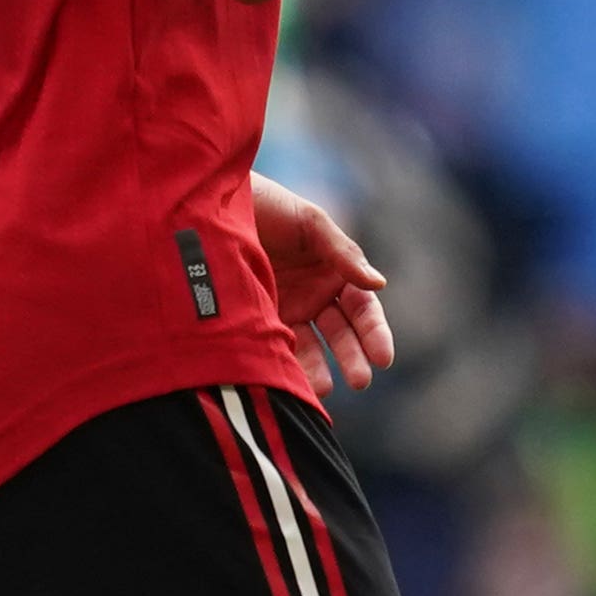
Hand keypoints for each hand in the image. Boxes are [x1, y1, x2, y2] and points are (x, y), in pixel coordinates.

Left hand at [250, 174, 394, 399]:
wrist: (212, 206)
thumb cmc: (269, 206)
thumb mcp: (310, 223)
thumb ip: (344, 254)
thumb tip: (380, 283)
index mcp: (335, 271)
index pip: (363, 308)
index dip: (374, 332)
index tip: (383, 358)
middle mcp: (314, 295)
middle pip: (341, 334)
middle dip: (353, 357)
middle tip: (360, 381)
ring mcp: (286, 311)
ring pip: (310, 347)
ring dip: (319, 369)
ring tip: (321, 389)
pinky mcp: (256, 322)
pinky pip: (277, 347)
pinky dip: (287, 365)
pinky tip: (291, 379)